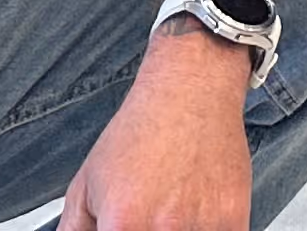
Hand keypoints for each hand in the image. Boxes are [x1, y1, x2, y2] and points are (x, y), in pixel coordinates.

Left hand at [63, 26, 255, 230]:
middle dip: (145, 230)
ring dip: (179, 230)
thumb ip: (74, 229)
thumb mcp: (86, 183)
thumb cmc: (143, 131)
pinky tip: (195, 208)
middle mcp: (164, 230)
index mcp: (122, 226)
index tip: (120, 226)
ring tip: (172, 207)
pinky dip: (205, 227)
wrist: (191, 90)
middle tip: (146, 214)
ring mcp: (202, 227)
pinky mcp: (233, 220)